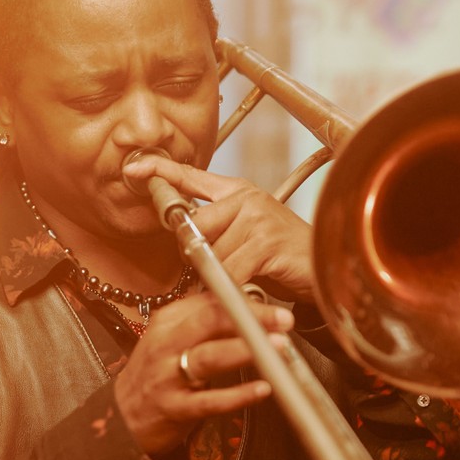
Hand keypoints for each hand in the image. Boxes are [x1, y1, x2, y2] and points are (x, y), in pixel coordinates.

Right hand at [113, 294, 291, 457]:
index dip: (243, 300)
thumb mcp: (170, 341)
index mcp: (167, 323)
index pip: (208, 302)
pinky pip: (209, 401)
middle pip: (210, 321)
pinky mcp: (173, 408)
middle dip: (250, 317)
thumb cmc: (154, 376)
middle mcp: (165, 345)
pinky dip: (237, 395)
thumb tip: (247, 307)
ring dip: (246, 350)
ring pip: (209, 356)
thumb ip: (203, 323)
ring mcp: (167, 377)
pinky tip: (261, 390)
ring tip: (276, 347)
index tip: (272, 305)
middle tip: (282, 320)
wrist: (120, 420)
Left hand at [121, 154, 316, 303]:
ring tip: (244, 280)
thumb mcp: (245, 236)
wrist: (327, 267)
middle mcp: (246, 198)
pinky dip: (232, 289)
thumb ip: (216, 233)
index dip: (160, 171)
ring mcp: (258, 216)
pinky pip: (230, 271)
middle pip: (195, 227)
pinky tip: (246, 292)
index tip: (132, 167)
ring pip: (212, 254)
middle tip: (222, 269)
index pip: (191, 177)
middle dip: (201, 256)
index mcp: (237, 192)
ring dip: (221, 278)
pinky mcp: (267, 240)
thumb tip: (184, 242)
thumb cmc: (282, 256)